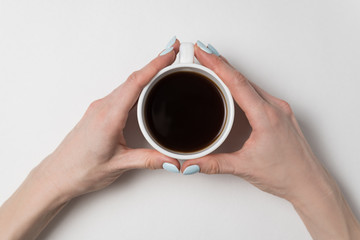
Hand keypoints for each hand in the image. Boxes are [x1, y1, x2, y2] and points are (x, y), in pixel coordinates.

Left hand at [34, 39, 180, 200]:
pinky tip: (145, 88)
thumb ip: (148, 160)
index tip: (169, 53)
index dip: (155, 65)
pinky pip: (121, 93)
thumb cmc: (81, 169)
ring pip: (127, 84)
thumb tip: (171, 160)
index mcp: (109, 117)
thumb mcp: (119, 165)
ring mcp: (100, 108)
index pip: (136, 83)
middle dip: (155, 64)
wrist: (58, 175)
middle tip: (173, 55)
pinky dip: (137, 85)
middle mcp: (103, 107)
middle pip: (133, 79)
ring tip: (164, 68)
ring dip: (146, 74)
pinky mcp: (99, 112)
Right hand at [183, 43, 325, 200]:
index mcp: (266, 116)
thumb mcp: (245, 167)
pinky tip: (232, 86)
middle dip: (220, 64)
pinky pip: (258, 92)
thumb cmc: (286, 174)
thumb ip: (214, 164)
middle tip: (201, 54)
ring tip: (212, 66)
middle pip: (243, 78)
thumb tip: (192, 163)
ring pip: (251, 84)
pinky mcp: (280, 114)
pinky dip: (241, 85)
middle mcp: (275, 108)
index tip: (203, 53)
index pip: (237, 83)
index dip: (217, 65)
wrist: (309, 183)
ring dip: (231, 74)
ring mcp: (279, 109)